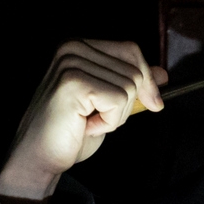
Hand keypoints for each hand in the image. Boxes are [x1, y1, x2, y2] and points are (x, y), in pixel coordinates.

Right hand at [0, 39, 167, 199]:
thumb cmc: (71, 131)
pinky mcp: (74, 83)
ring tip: (88, 120)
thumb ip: (131, 83)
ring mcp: (71, 63)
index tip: (154, 104)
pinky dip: (109, 122)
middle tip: (96, 117)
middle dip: (126, 103)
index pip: (130, 50)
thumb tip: (163, 73)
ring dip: (116, 115)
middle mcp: (72, 47)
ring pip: (129, 87)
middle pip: (134, 70)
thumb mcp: (109, 103)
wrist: (40, 156)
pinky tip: (84, 126)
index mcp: (79, 46)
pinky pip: (118, 100)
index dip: (147, 78)